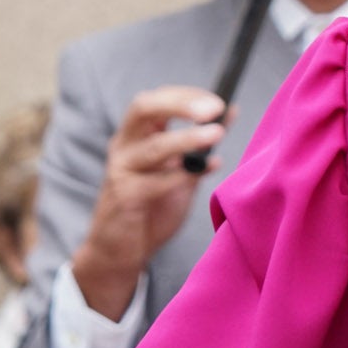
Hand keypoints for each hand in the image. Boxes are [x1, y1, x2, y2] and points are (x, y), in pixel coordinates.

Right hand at [69, 86, 226, 320]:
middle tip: (212, 109)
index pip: (156, 99)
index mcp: (136, 135)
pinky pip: (154, 183)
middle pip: (143, 108)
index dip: (186, 95)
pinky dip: (183, 175)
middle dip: (179, 104)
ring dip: (187, 138)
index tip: (217, 102)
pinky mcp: (124, 198)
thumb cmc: (151, 208)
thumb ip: (200, 145)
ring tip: (217, 134)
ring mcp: (121, 171)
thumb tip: (229, 112)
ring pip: (152, 147)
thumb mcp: (180, 171)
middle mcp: (124, 146)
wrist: (119, 251)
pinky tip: (207, 169)